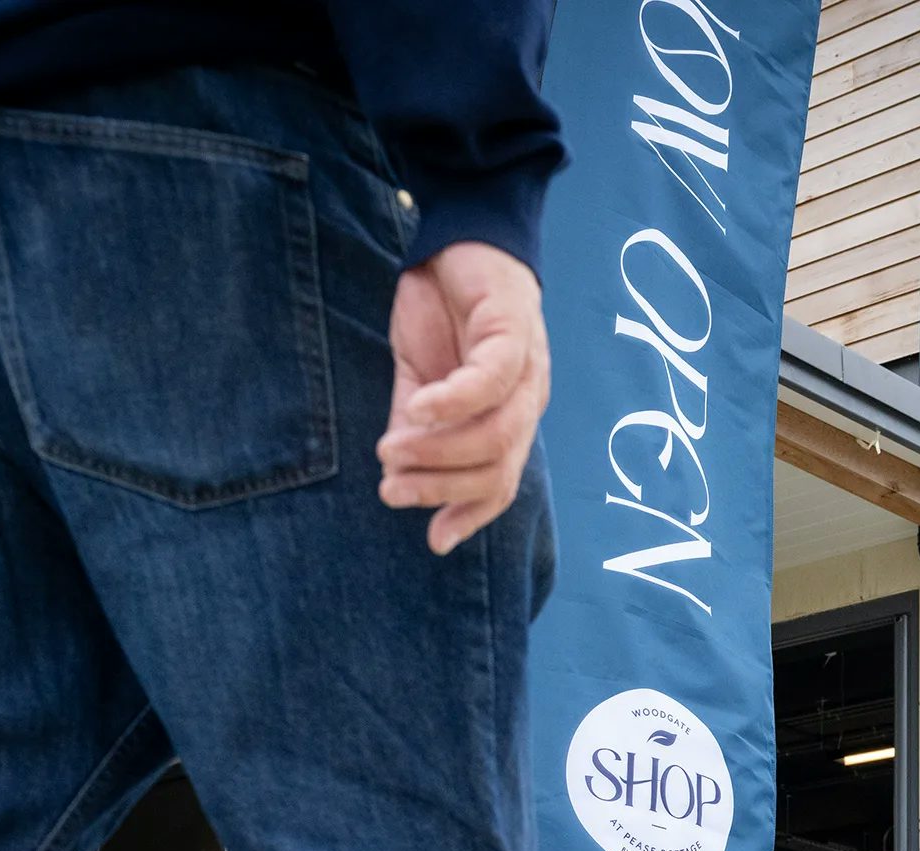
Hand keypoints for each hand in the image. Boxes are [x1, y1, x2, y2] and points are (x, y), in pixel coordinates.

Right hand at [377, 242, 550, 554]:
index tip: (432, 542)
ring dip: (440, 450)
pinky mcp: (515, 330)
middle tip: (392, 490)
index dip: (469, 516)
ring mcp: (527, 367)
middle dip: (443, 489)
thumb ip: (413, 428)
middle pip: (499, 467)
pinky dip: (453, 401)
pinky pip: (492, 379)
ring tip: (391, 450)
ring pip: (497, 432)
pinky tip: (416, 408)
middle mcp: (527, 401)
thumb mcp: (418, 381)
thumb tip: (395, 478)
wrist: (453, 238)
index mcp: (507, 419)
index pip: (500, 484)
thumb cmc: (440, 314)